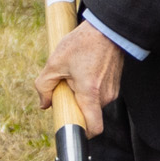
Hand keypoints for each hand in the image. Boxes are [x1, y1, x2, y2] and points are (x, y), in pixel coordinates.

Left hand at [38, 19, 125, 136]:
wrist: (107, 28)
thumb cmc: (83, 43)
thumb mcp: (55, 62)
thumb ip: (44, 86)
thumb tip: (44, 104)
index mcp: (90, 93)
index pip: (94, 128)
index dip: (81, 133)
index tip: (70, 126)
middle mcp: (105, 96)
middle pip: (88, 114)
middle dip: (75, 106)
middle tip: (67, 87)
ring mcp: (113, 90)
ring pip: (93, 103)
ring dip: (82, 96)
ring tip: (77, 74)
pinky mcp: (115, 84)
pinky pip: (99, 94)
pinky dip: (90, 88)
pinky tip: (86, 70)